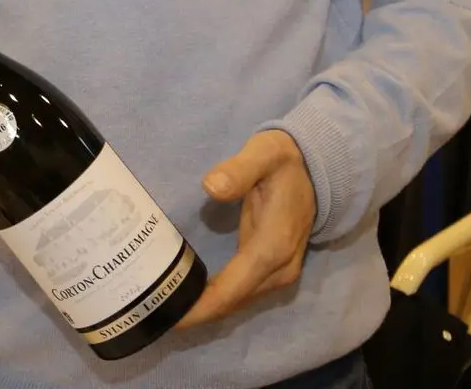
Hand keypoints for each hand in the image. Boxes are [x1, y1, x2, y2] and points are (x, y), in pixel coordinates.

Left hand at [177, 130, 315, 328]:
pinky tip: (191, 295)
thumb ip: (238, 171)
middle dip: (196, 312)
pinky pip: (242, 291)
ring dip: (205, 308)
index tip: (169, 316)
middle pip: (232, 302)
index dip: (200, 308)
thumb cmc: (283, 159)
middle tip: (154, 310)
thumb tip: (211, 186)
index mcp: (273, 247)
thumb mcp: (263, 154)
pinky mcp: (273, 269)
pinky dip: (218, 298)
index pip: (231, 290)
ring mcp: (279, 272)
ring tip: (166, 305)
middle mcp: (279, 269)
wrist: (316, 166)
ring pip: (237, 301)